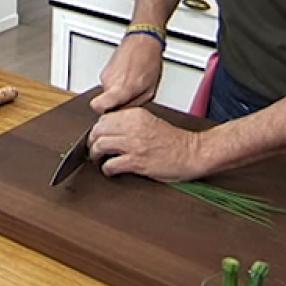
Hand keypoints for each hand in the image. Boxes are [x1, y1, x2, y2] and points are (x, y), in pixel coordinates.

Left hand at [88, 109, 208, 182]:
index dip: (98, 129)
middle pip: (98, 131)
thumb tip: (110, 130)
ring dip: (96, 155)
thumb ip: (130, 123)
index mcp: (136, 115)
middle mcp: (133, 127)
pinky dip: (107, 169)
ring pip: (100, 146)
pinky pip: (110, 164)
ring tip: (99, 159)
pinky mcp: (137, 161)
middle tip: (94, 148)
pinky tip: (111, 170)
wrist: (193, 153)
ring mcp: (134, 144)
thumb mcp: (150, 122)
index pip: (104, 118)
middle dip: (92, 141)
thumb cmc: (175, 141)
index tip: (98, 136)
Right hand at [90, 34, 163, 112]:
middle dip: (118, 103)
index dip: (103, 113)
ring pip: (109, 93)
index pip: (98, 106)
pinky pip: (110, 83)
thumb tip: (126, 114)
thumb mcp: (150, 90)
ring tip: (133, 83)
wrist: (143, 40)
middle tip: (132, 96)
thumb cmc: (149, 60)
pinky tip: (129, 76)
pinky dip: (118, 83)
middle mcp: (109, 82)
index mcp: (121, 88)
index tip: (111, 115)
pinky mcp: (105, 70)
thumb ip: (135, 104)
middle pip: (107, 103)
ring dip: (119, 92)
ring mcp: (105, 75)